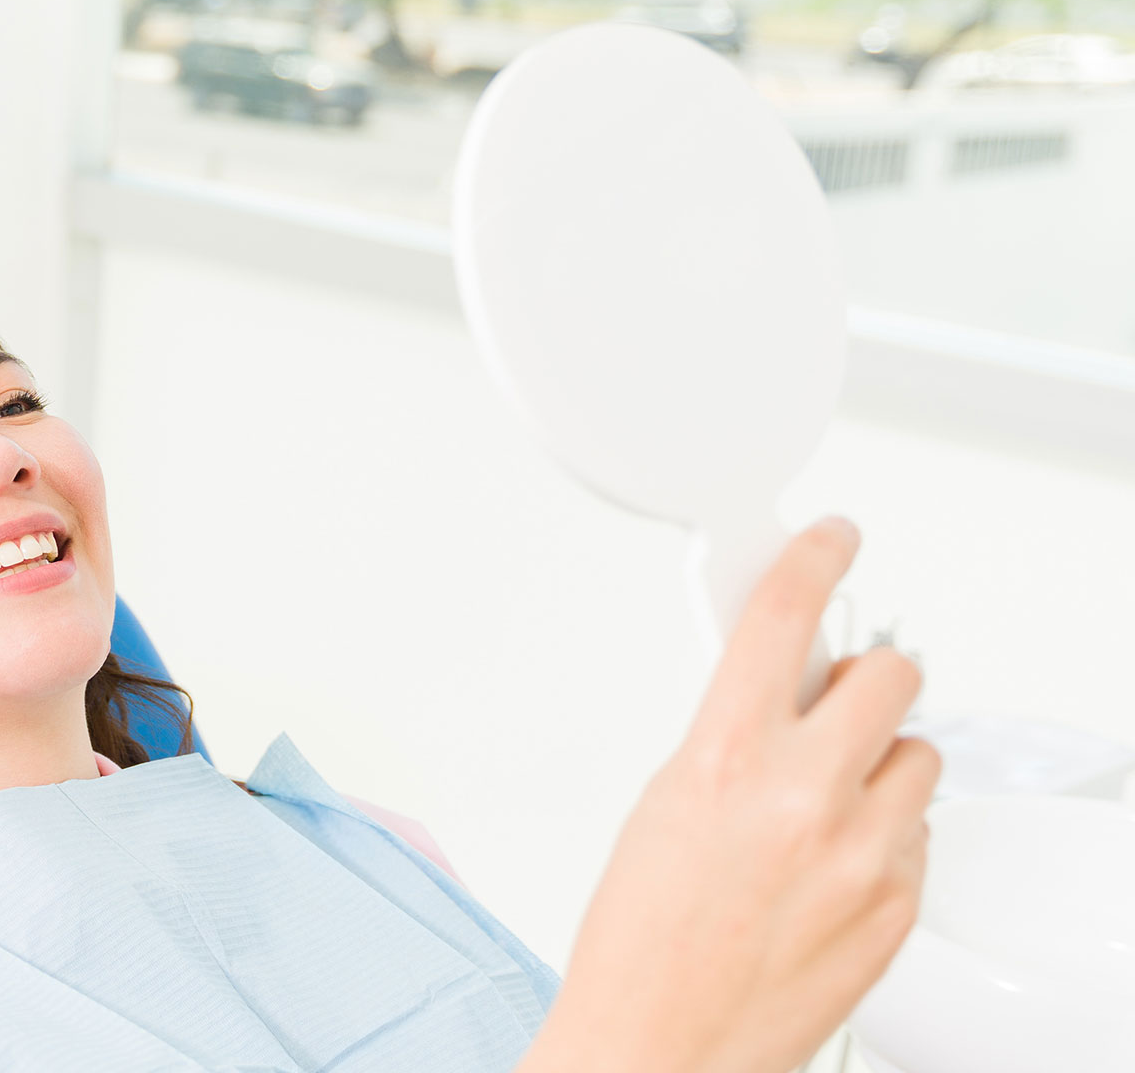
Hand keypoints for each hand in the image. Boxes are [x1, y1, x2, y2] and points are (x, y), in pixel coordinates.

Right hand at [525, 516, 938, 1072]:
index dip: (812, 556)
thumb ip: (727, 733)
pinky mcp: (898, 905)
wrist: (660, 1044)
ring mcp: (863, 852)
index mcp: (726, 758)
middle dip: (862, 676)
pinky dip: (882, 836)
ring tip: (822, 806)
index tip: (831, 538)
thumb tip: (771, 686)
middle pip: (889, 673)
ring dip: (878, 762)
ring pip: (915, 754)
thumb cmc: (641, 940)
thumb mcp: (662, 803)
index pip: (783, 615)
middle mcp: (805, 796)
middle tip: (832, 699)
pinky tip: (827, 868)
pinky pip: (918, 833)